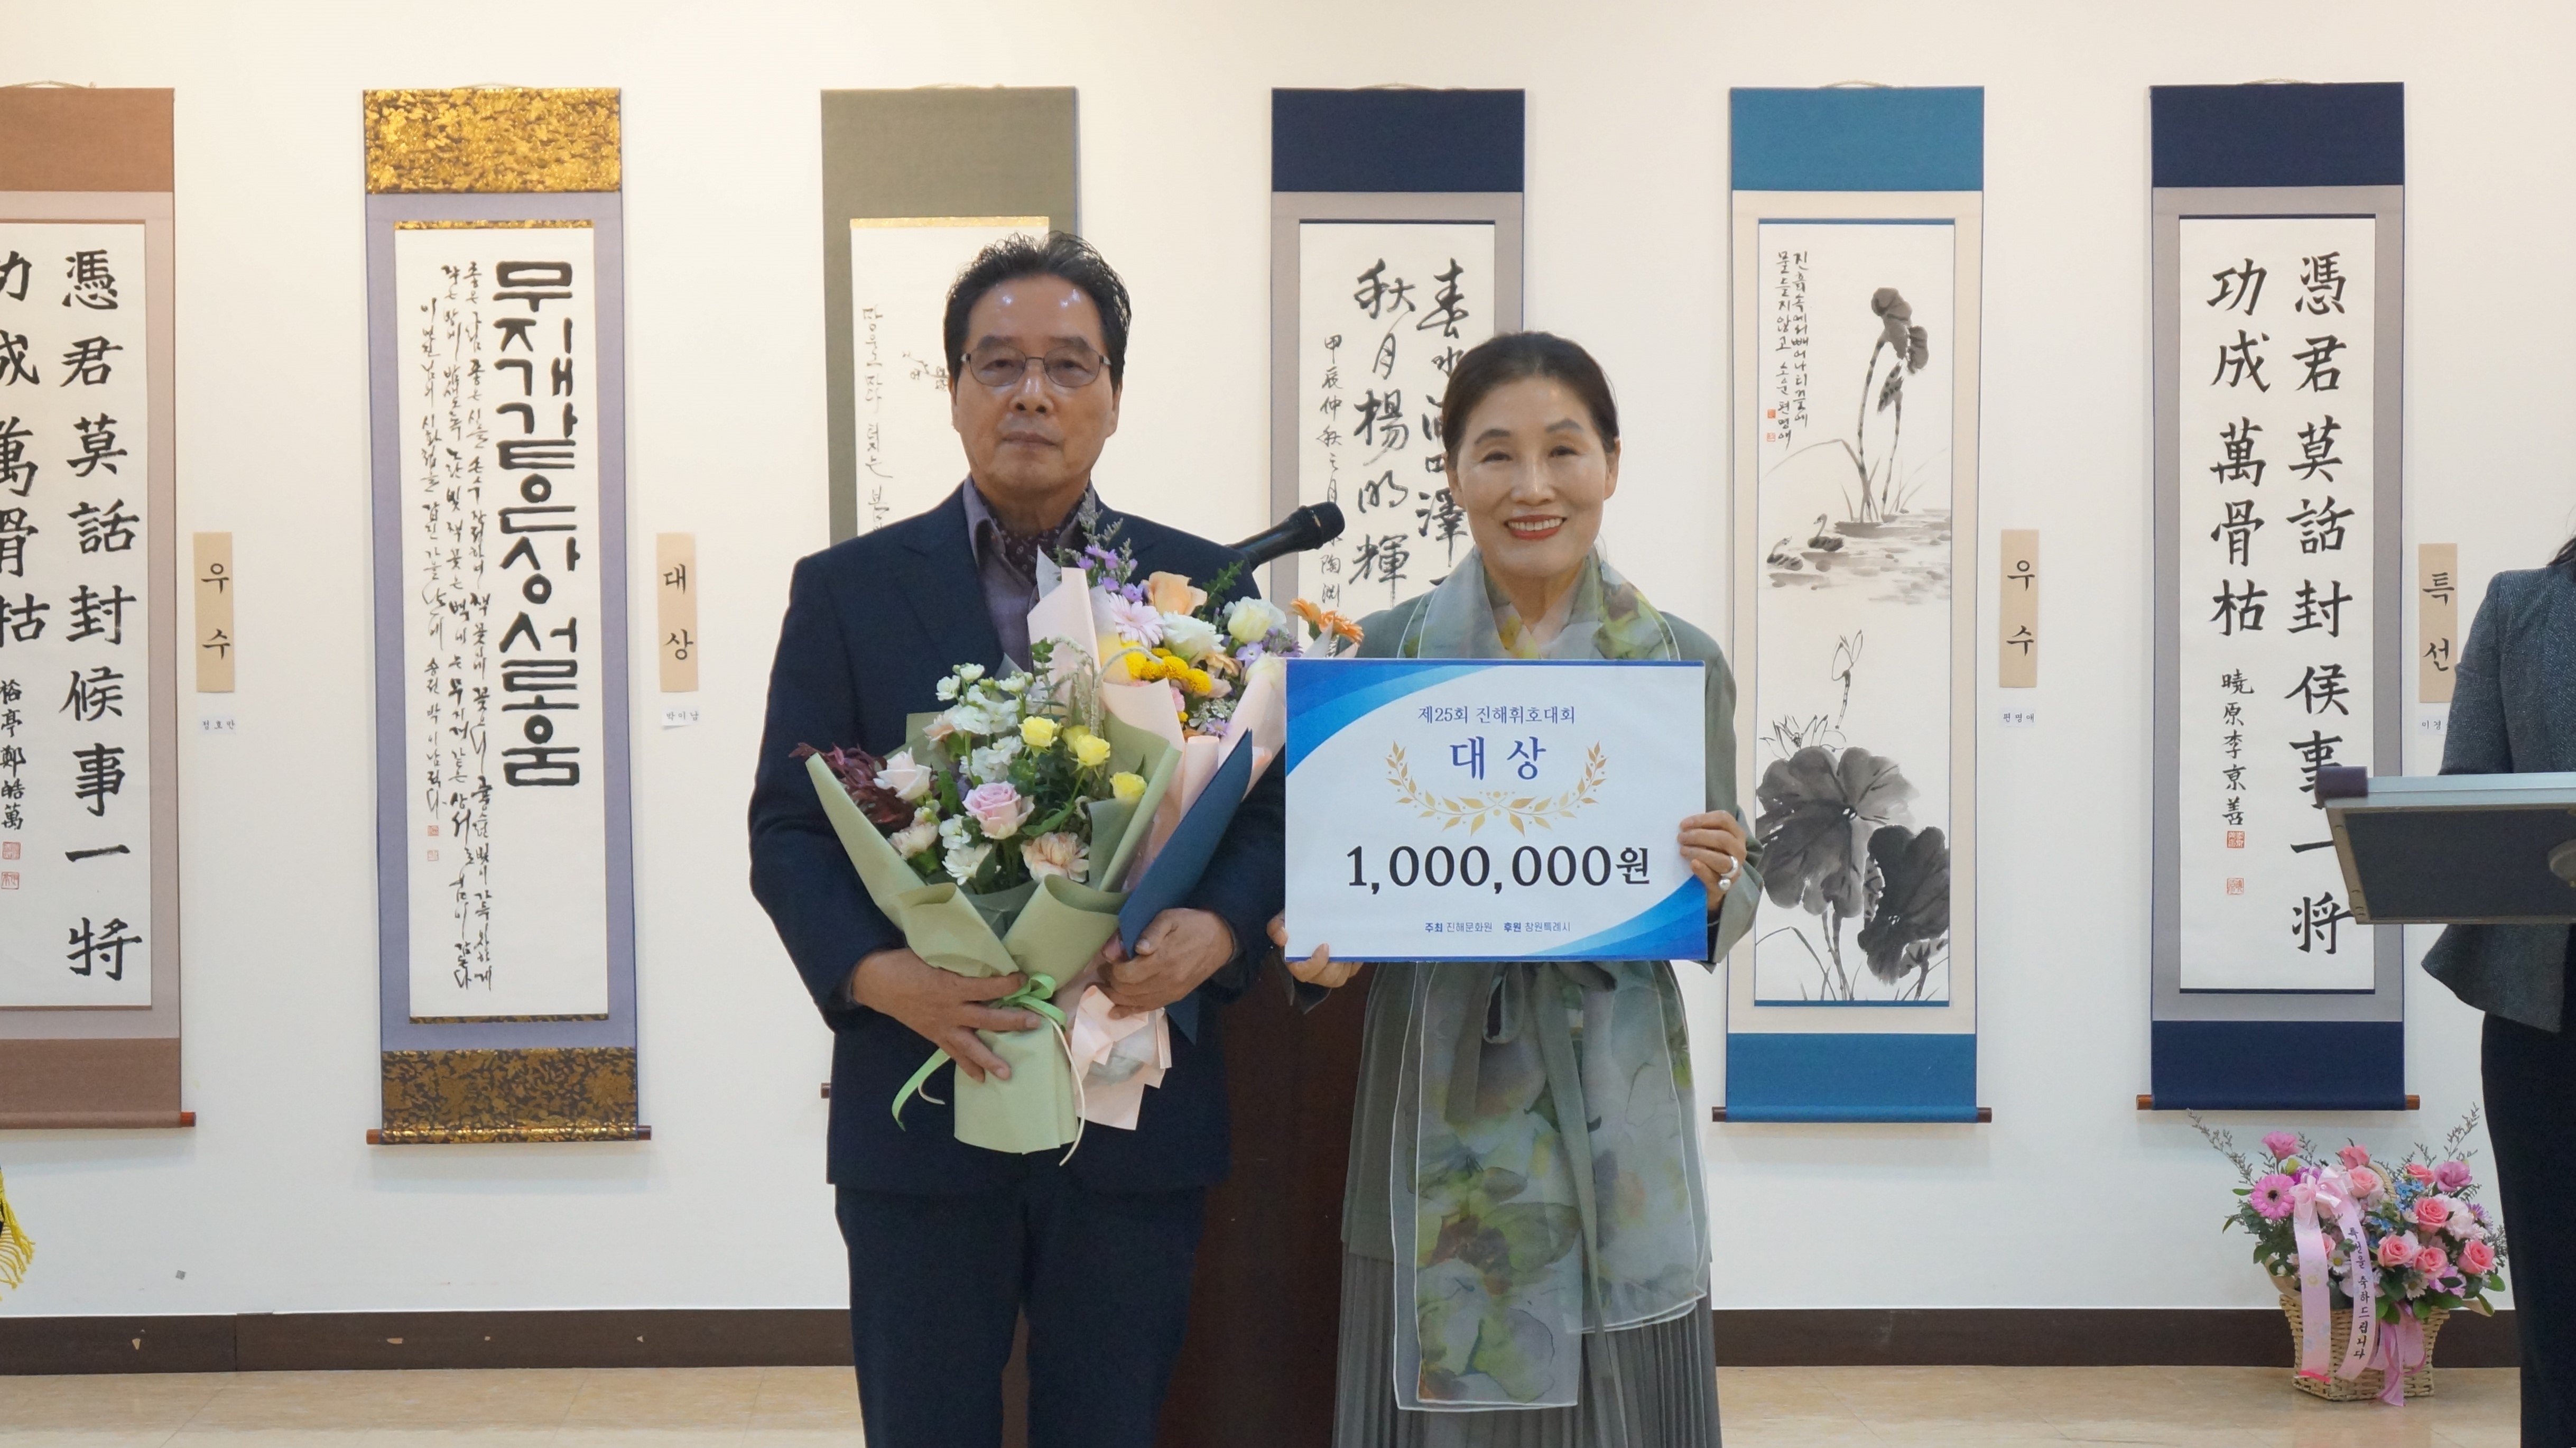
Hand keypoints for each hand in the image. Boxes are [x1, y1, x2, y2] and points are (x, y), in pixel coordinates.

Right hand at [844, 947, 1043, 1082]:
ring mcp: (943, 1026)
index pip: (987, 988)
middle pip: (987, 1019)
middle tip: (1035, 1023)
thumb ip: (959, 962)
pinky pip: (953, 1054)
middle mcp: (951, 1010)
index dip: (1008, 984)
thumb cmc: (907, 963)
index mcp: (951, 986)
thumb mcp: (934, 955)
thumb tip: (985, 957)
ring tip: (1008, 1073)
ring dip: (990, 1059)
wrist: (879, 982)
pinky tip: (981, 1079)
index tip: (1024, 979)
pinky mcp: (935, 1036)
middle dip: (1012, 1022)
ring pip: (971, 1046)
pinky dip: (966, 1066)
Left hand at [1094, 908, 1236, 1018]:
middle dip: (1109, 982)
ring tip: (1101, 989)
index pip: (1125, 974)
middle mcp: (1165, 981)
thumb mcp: (1169, 918)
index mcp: (1162, 960)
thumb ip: (1148, 932)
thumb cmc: (1191, 924)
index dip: (1111, 969)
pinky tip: (1114, 1012)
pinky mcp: (1173, 997)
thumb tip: (1129, 949)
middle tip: (1102, 972)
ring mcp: (1169, 992)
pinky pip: (1147, 1009)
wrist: (1220, 939)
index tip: (1107, 960)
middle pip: (1126, 990)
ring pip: (1133, 1002)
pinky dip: (1128, 1011)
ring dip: (1114, 997)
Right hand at [1271, 914, 1360, 989]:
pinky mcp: (1343, 969)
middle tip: (1341, 947)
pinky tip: (1357, 945)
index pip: (1305, 973)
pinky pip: (1352, 970)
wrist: (1308, 921)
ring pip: (1341, 977)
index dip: (1316, 964)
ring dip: (1347, 963)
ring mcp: (1330, 972)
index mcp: (1297, 964)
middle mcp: (1314, 972)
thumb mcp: (1282, 921)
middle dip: (1336, 965)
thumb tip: (1282, 936)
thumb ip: (1276, 927)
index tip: (1324, 946)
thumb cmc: (1294, 925)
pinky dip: (1356, 960)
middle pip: (1328, 978)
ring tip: (1350, 945)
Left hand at [1678, 809, 1747, 910]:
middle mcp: (1739, 850)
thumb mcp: (1710, 839)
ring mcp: (1735, 869)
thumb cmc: (1711, 854)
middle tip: (1681, 838)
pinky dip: (1703, 870)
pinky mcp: (1725, 886)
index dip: (1703, 819)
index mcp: (1736, 833)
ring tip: (1683, 850)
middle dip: (1699, 836)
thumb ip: (1702, 830)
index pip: (1724, 820)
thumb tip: (1684, 826)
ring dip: (1700, 853)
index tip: (1684, 824)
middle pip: (1723, 838)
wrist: (1714, 883)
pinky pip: (1715, 878)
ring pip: (1722, 860)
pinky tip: (1693, 864)